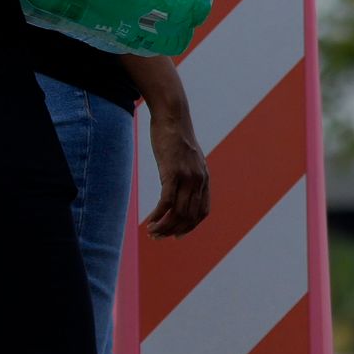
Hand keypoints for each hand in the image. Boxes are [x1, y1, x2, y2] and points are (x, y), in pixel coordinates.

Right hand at [144, 105, 211, 237]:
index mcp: (204, 178)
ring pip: (178, 213)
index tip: (176, 235)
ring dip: (164, 227)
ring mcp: (187, 177)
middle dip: (173, 231)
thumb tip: (179, 184)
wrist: (172, 116)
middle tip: (158, 237)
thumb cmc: (175, 135)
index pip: (202, 212)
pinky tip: (150, 221)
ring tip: (152, 232)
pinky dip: (159, 215)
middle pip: (189, 217)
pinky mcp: (172, 172)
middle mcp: (199, 180)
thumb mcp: (187, 157)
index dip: (190, 227)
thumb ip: (187, 173)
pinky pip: (167, 202)